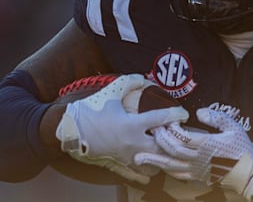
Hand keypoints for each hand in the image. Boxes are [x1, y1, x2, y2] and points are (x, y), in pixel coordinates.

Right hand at [55, 74, 188, 183]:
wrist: (69, 129)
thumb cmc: (91, 109)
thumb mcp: (111, 91)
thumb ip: (131, 82)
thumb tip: (145, 78)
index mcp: (131, 124)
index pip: (161, 119)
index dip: (176, 114)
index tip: (183, 112)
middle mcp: (132, 143)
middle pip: (163, 146)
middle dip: (172, 139)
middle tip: (176, 132)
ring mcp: (126, 156)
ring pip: (153, 163)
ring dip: (162, 155)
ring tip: (165, 146)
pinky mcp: (119, 164)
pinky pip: (138, 174)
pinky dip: (148, 171)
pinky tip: (154, 165)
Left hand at [136, 108, 252, 199]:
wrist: (247, 173)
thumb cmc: (241, 148)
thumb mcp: (234, 127)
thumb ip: (217, 117)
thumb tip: (199, 112)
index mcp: (207, 145)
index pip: (182, 137)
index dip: (172, 129)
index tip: (167, 120)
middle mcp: (198, 158)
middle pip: (172, 150)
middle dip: (160, 139)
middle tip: (151, 130)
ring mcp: (195, 169)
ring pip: (170, 165)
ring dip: (154, 160)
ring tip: (138, 158)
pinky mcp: (196, 176)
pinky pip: (176, 173)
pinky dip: (165, 169)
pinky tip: (158, 165)